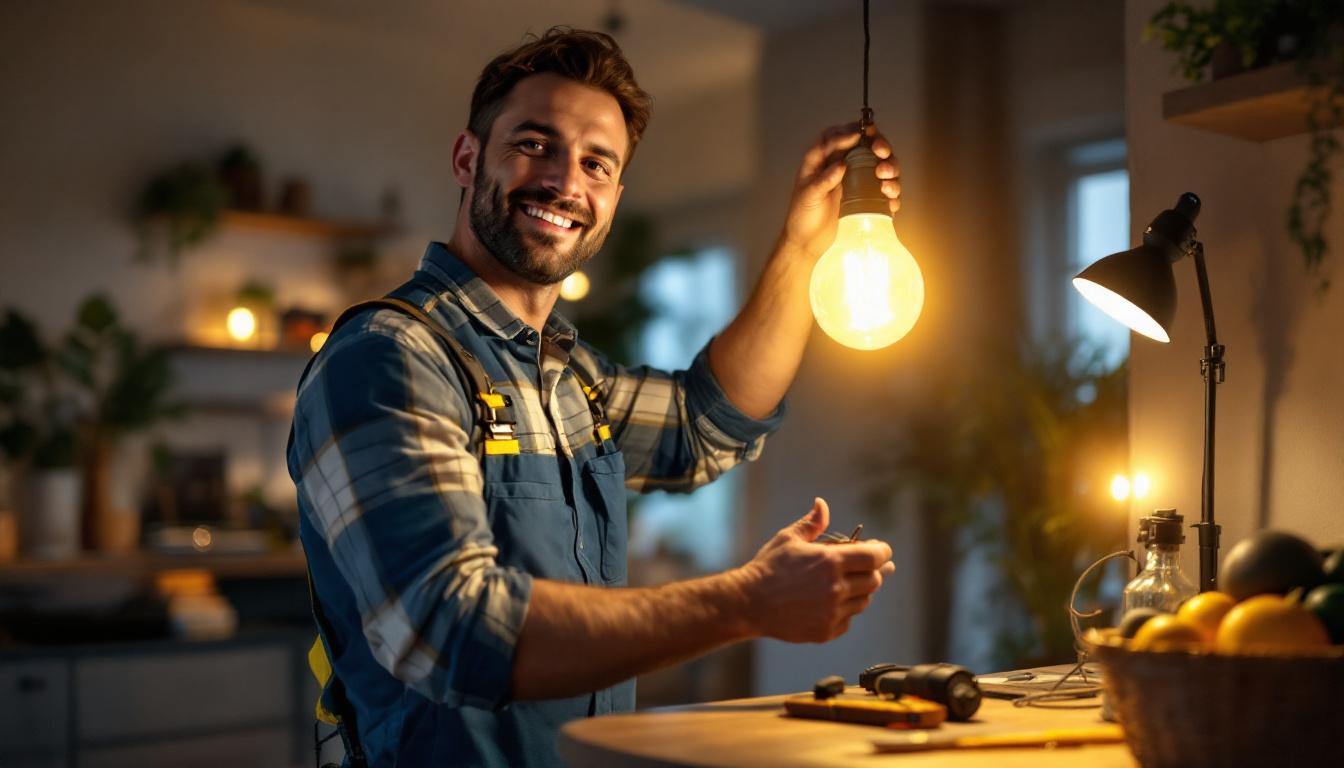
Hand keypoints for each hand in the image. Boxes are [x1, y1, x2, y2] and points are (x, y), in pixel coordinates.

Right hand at [736, 497, 894, 642]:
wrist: (748, 603)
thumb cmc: (768, 567)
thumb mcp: (788, 539)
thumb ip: (812, 523)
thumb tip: (822, 504)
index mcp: (830, 561)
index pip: (874, 557)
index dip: (882, 552)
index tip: (881, 550)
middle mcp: (836, 588)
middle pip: (874, 580)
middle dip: (873, 571)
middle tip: (867, 567)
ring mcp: (832, 612)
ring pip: (863, 601)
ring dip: (859, 591)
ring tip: (845, 583)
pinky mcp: (826, 631)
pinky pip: (848, 620)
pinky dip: (844, 611)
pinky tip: (830, 603)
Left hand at [779, 122, 900, 259]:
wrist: (808, 243)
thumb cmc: (803, 216)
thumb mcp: (809, 195)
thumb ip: (824, 179)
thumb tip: (842, 164)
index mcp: (825, 159)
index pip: (839, 135)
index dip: (853, 130)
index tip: (863, 134)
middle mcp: (844, 165)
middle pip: (868, 145)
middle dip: (880, 145)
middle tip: (882, 153)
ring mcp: (858, 181)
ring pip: (882, 165)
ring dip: (890, 167)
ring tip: (885, 179)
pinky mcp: (868, 198)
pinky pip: (886, 190)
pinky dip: (893, 193)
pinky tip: (891, 201)